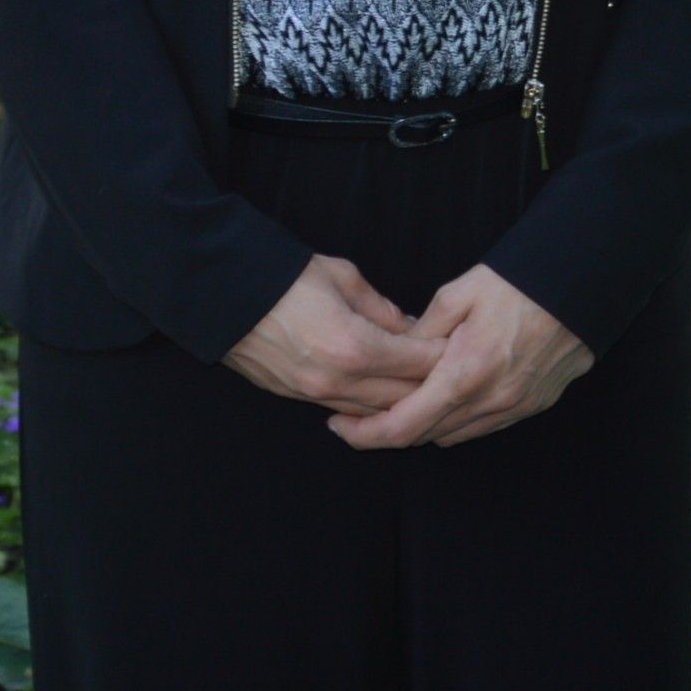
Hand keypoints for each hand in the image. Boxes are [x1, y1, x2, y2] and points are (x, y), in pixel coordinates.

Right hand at [226, 254, 440, 414]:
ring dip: (403, 399)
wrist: (225, 298)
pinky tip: (387, 390)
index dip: (447, 356)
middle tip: (456, 369)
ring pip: (375, 411)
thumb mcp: (345, 280)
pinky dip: (371, 404)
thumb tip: (412, 327)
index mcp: (354, 347)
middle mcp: (336, 380)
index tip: (466, 346)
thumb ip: (384, 309)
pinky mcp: (297, 398)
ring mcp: (314, 394)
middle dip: (433, 384)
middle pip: (403, 397)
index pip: (419, 363)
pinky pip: (346, 408)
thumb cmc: (286, 279)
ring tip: (428, 383)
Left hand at [329, 264, 593, 451]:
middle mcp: (492, 400)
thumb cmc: (521, 282)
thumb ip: (419, 333)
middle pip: (425, 436)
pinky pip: (486, 426)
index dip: (362, 435)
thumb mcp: (459, 295)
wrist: (584, 281)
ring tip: (408, 399)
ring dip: (426, 425)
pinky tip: (452, 395)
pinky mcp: (537, 403)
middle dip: (389, 429)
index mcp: (465, 374)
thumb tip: (394, 356)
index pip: (401, 427)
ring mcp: (517, 406)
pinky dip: (461, 419)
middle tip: (363, 411)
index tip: (338, 425)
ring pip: (455, 435)